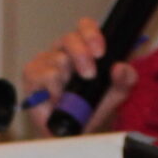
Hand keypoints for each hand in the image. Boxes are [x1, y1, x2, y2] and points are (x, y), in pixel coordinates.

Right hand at [18, 17, 136, 137]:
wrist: (73, 130)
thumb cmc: (91, 107)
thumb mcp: (116, 93)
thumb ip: (125, 79)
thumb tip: (120, 68)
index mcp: (83, 48)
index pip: (84, 27)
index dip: (91, 34)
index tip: (100, 52)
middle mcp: (62, 50)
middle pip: (69, 38)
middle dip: (82, 55)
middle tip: (89, 75)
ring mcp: (45, 61)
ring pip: (58, 58)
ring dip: (68, 78)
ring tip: (69, 94)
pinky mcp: (31, 75)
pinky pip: (44, 74)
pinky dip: (54, 89)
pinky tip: (56, 98)